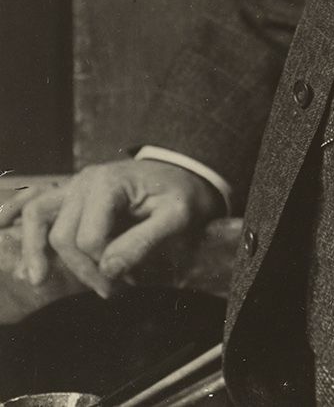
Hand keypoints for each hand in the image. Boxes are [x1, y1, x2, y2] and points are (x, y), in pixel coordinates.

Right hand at [0, 159, 223, 297]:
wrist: (185, 175)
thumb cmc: (182, 195)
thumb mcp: (177, 217)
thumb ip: (144, 242)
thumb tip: (108, 268)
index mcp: (109, 183)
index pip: (87, 238)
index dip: (102, 268)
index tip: (126, 283)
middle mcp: (85, 180)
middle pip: (62, 234)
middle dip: (81, 268)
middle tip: (111, 290)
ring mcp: (74, 185)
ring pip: (38, 217)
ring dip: (37, 250)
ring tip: (36, 280)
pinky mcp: (71, 195)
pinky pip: (37, 206)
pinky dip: (22, 224)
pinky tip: (15, 245)